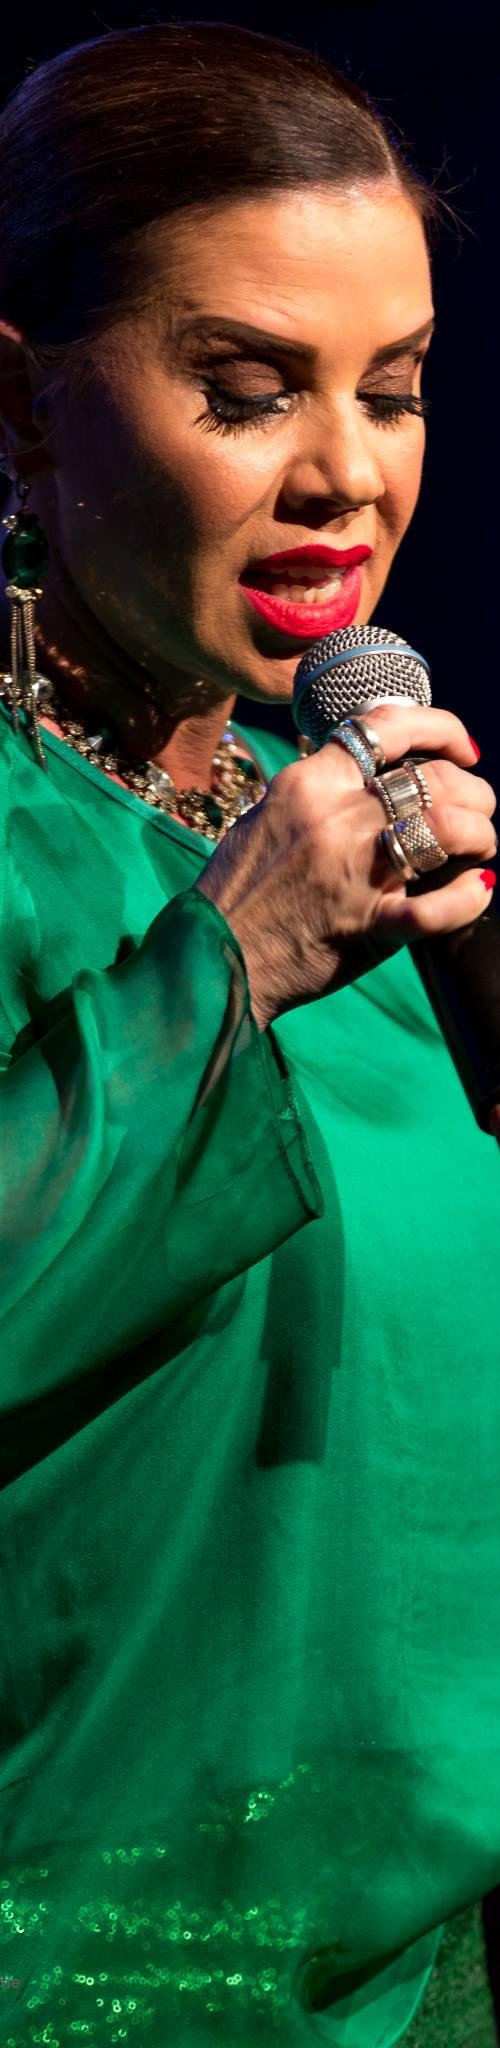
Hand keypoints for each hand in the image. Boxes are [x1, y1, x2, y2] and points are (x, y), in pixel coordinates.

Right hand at [195, 705, 496, 1032]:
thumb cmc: (240, 891)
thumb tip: (378, 777)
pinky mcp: (369, 924)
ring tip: (480, 848)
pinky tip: (478, 892)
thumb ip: (321, 791)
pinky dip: (469, 899)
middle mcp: (336, 816)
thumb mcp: (269, 815)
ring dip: (480, 834)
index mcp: (310, 782)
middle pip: (434, 778)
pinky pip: (438, 909)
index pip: (389, 726)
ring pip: (447, 827)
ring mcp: (355, 870)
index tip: (463, 751)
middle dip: (473, 791)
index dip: (442, 729)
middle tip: (479, 811)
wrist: (215, 957)